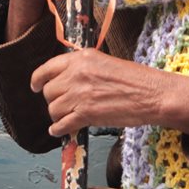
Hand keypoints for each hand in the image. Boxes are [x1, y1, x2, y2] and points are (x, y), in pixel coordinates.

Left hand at [30, 48, 188, 136]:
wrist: (153, 94)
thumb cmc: (136, 79)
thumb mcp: (105, 63)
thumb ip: (83, 69)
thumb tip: (67, 80)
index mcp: (81, 58)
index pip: (47, 68)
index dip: (38, 79)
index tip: (35, 86)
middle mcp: (77, 74)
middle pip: (48, 91)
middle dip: (53, 100)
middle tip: (62, 106)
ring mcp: (80, 94)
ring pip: (53, 108)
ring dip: (58, 115)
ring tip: (67, 118)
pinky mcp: (86, 113)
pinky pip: (62, 124)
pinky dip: (58, 130)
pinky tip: (60, 131)